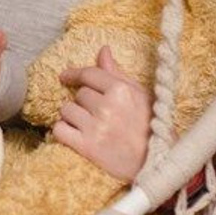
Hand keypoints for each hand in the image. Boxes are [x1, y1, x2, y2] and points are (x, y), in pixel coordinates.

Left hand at [54, 45, 151, 181]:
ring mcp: (96, 127)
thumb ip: (117, 73)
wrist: (156, 163)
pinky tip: (75, 135)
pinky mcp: (87, 147)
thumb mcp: (140, 95)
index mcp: (121, 91)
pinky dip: (63, 131)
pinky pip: (60, 130)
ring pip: (66, 110)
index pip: (89, 74)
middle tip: (98, 115)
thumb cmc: (150, 127)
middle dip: (84, 102)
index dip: (74, 74)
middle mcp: (107, 107)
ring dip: (72, 116)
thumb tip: (103, 50)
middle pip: (78, 94)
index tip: (65, 76)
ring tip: (88, 125)